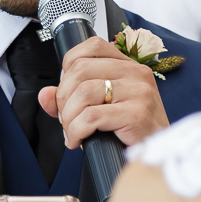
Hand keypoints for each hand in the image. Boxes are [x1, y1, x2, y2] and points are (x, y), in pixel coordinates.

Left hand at [37, 36, 169, 148]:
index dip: (69, 66)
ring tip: (72, 132)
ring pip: (83, 93)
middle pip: (80, 70)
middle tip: (66, 118)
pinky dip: (76, 131)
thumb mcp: (102, 107)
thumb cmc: (130, 131)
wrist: (155, 155)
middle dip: (63, 97)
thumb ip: (71, 98)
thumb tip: (45, 95)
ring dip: (69, 117)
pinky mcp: (137, 114)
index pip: (92, 46)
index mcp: (129, 66)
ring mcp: (138, 92)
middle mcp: (136, 73)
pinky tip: (78, 140)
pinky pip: (91, 117)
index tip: (67, 90)